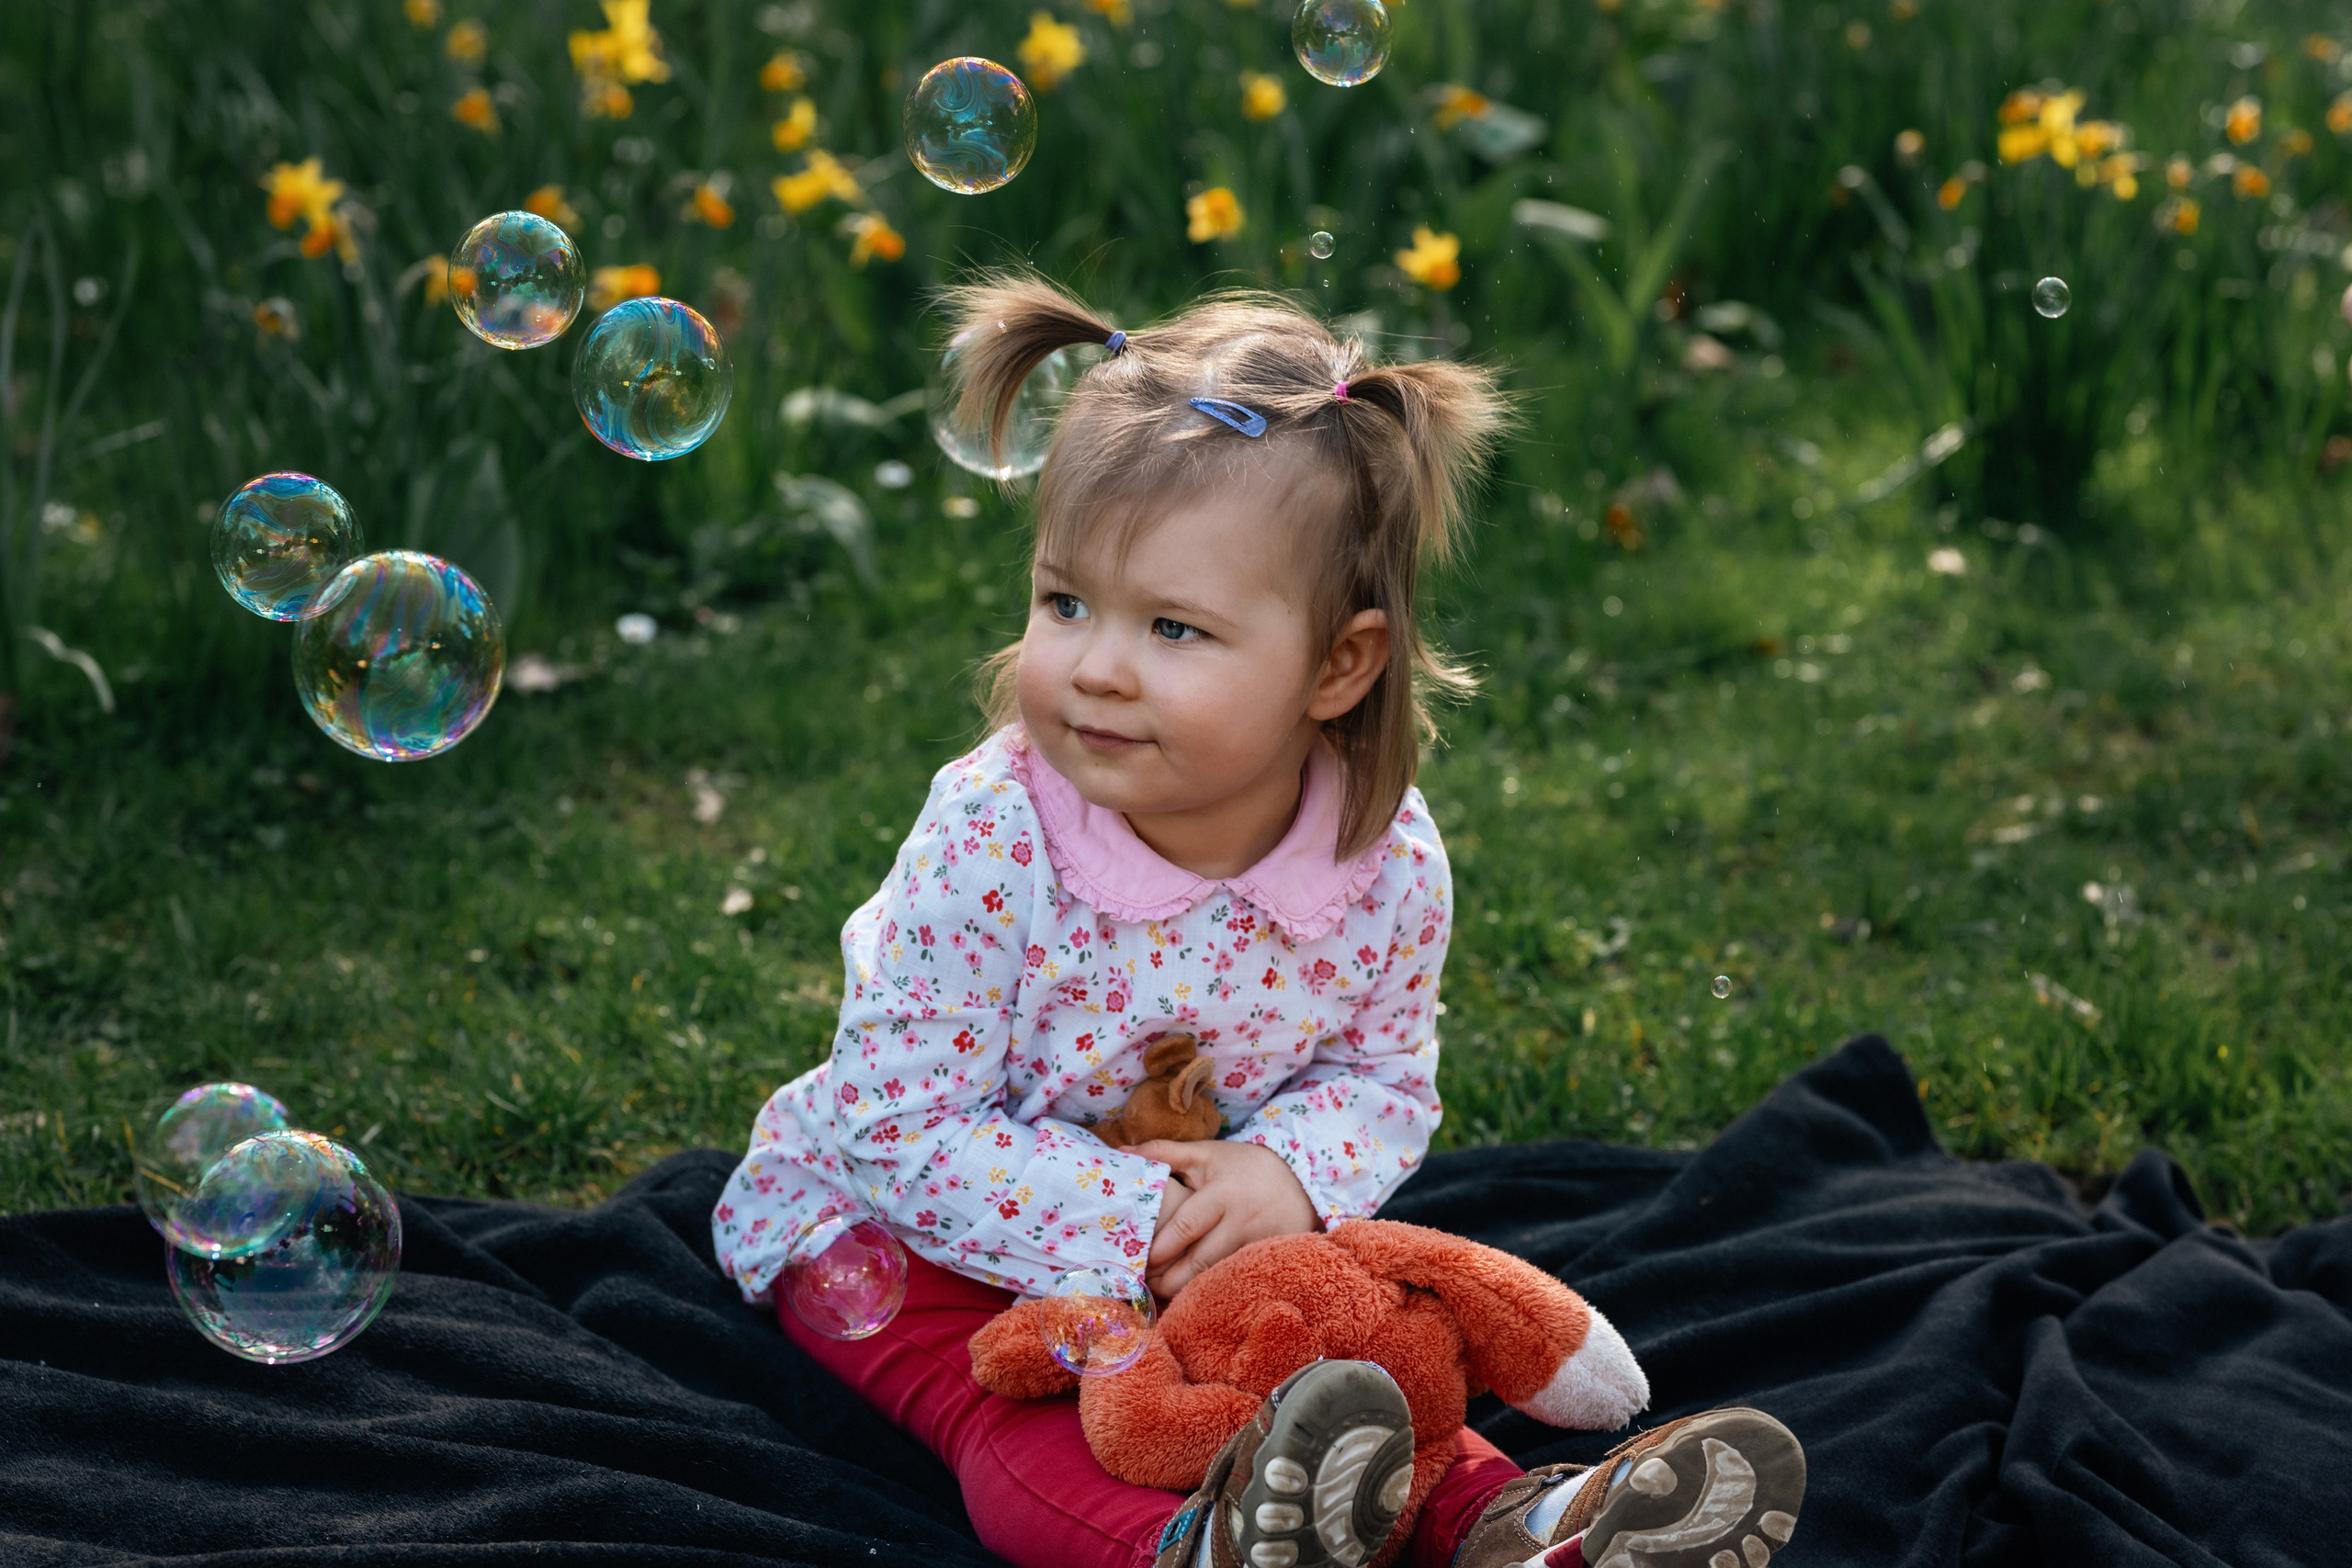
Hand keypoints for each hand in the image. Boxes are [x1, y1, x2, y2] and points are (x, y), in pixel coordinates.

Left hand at [1126, 1138, 1319, 1299]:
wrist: (1301, 1182)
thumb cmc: (1243, 1166)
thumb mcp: (1207, 1154)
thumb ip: (1165, 1152)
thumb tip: (1122, 1151)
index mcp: (1222, 1194)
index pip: (1187, 1226)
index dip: (1161, 1248)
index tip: (1140, 1260)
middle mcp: (1241, 1221)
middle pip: (1200, 1260)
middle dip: (1170, 1279)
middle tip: (1145, 1286)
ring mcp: (1256, 1243)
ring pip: (1216, 1274)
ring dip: (1188, 1287)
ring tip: (1161, 1292)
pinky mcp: (1266, 1258)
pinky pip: (1234, 1276)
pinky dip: (1212, 1285)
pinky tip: (1194, 1292)